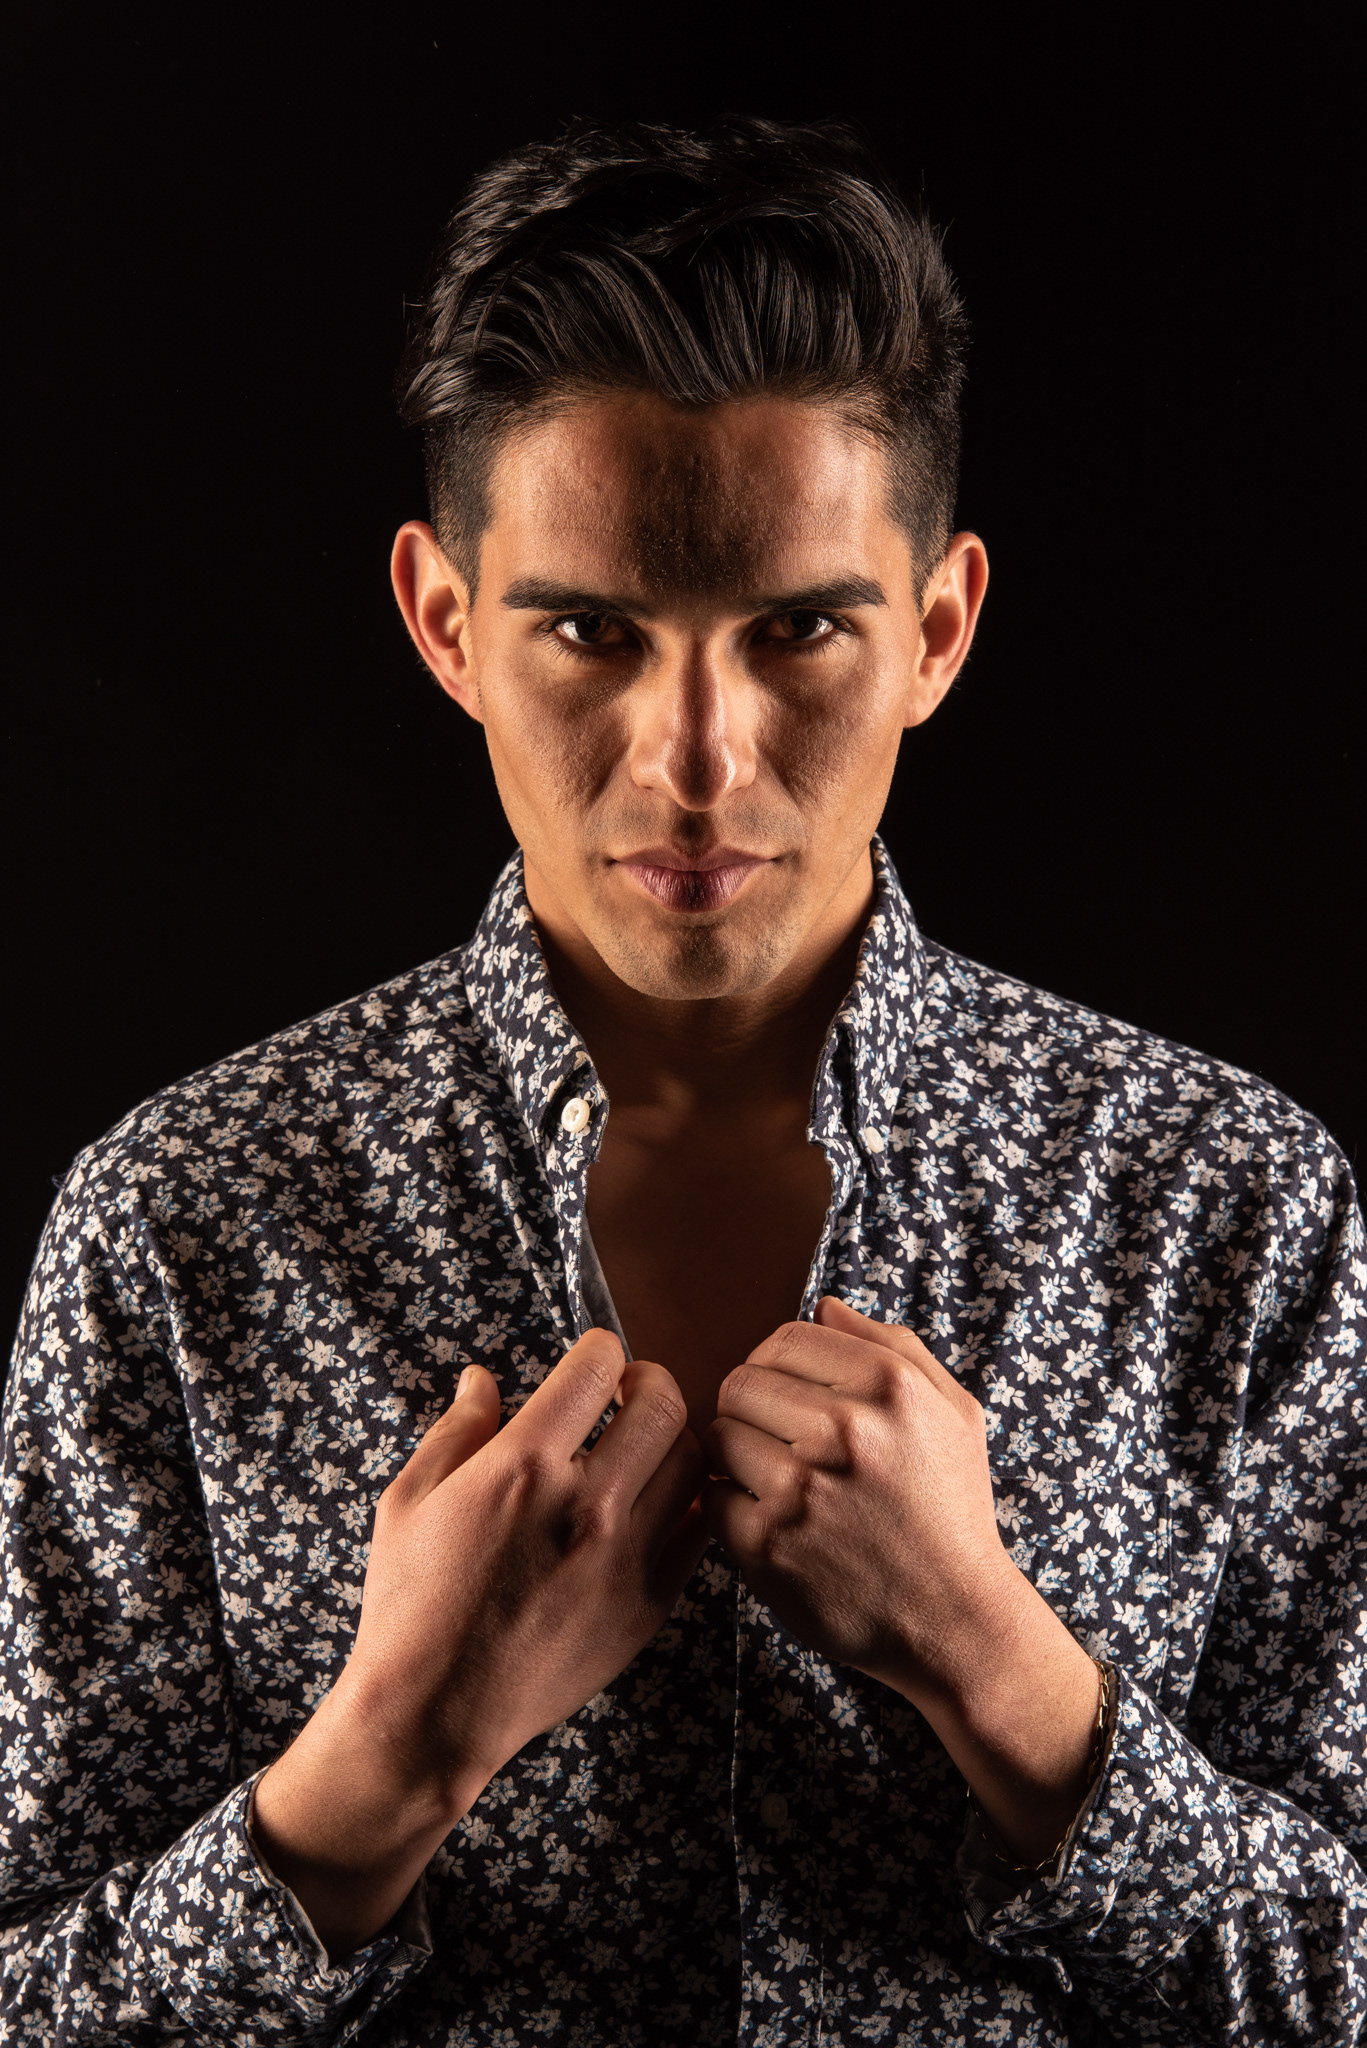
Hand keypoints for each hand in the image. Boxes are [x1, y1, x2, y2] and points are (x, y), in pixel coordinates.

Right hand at [340, 1329, 706, 1790]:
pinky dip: (687, 1504)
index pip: (598, 1367)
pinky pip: (698, 1532)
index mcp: (524, 1465)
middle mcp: (586, 1504)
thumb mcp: (408, 1500)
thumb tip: (484, 1379)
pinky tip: (657, 1503)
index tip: (594, 1361)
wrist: (434, 1713)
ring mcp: (625, 1558)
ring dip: (672, 1439)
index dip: (599, 1350)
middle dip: (648, 1382)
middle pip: (662, 1405)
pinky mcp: (648, 1605)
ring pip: (692, 1463)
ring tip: (645, 1446)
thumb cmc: (410, 1604)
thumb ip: (456, 1430)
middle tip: (628, 1393)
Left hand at [701, 1297, 1101, 1867]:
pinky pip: (714, 1496)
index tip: (786, 1393)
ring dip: (736, 1455)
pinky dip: (732, 1507)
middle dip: (750, 1407)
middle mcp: (845, 1430)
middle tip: (774, 1440)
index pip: (786, 1338)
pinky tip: (769, 1521)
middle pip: (741, 1381)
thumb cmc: (952, 1511)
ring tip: (771, 1479)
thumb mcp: (952, 1413)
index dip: (777, 1362)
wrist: (956, 1622)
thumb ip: (892, 1345)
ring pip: (718, 1436)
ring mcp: (802, 1489)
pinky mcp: (767, 1545)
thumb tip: (824, 1306)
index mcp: (889, 1386)